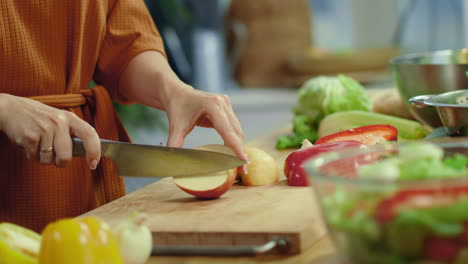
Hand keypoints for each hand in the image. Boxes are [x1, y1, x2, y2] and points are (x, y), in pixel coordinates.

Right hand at [0, 94, 100, 168]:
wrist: (12, 109)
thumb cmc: (40, 118)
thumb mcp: (60, 119)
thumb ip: (72, 133)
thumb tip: (86, 154)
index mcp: (70, 118)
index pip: (90, 134)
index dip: (95, 151)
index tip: (93, 164)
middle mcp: (59, 122)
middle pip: (66, 157)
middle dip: (61, 163)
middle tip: (57, 159)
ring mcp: (44, 129)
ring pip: (49, 160)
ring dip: (44, 159)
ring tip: (39, 145)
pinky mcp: (30, 136)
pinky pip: (35, 157)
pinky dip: (32, 156)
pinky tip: (30, 144)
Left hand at [118, 51, 247, 162]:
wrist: (177, 94)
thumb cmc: (177, 108)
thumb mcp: (175, 126)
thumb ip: (175, 143)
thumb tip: (172, 162)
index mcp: (212, 105)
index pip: (227, 130)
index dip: (236, 147)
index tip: (243, 162)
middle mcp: (223, 103)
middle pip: (235, 131)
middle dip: (239, 151)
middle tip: (242, 170)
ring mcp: (227, 105)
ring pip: (237, 130)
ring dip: (239, 147)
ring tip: (240, 165)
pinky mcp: (227, 109)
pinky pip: (233, 128)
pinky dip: (234, 141)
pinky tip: (234, 153)